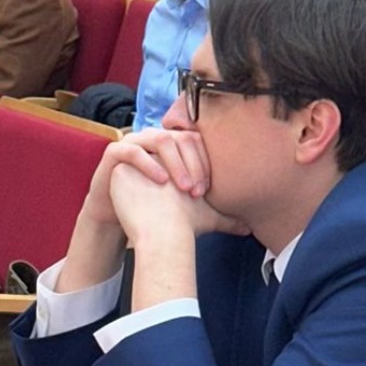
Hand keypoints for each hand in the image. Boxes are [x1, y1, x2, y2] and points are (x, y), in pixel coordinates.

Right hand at [107, 132, 245, 242]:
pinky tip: (159, 182)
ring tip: (181, 188)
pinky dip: (147, 163)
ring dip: (174, 162)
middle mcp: (157, 138)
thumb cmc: (156, 210)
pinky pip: (132, 149)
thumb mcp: (191, 212)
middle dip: (193, 163)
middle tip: (197, 191)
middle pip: (182, 137)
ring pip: (160, 138)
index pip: (199, 142)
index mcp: (176, 146)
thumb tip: (249, 228)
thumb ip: (220, 217)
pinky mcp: (115, 152)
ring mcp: (135, 142)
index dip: (207, 163)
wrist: (119, 216)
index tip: (210, 190)